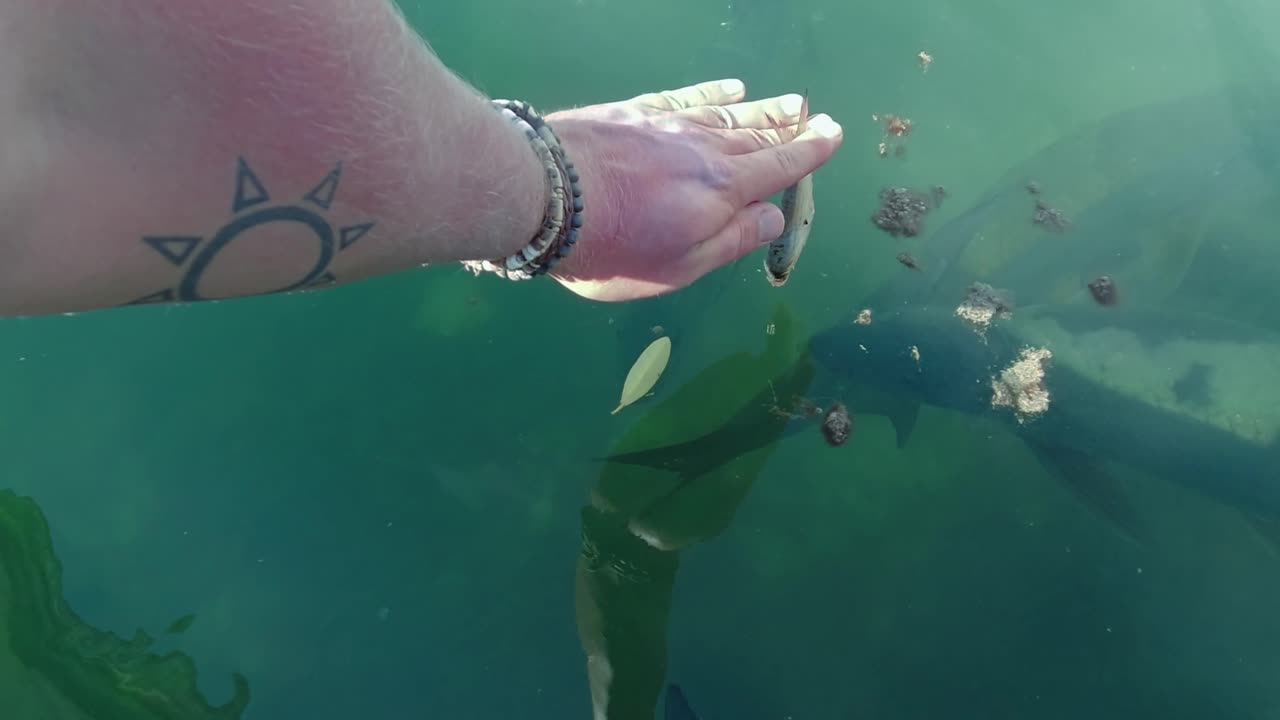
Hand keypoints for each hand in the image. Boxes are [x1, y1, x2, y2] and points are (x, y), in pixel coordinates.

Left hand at [544, 79, 842, 301]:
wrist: (544, 196)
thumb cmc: (611, 249)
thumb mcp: (678, 267)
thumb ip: (730, 241)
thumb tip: (775, 216)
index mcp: (722, 192)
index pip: (778, 167)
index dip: (809, 152)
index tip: (832, 135)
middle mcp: (704, 150)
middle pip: (757, 135)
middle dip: (791, 128)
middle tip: (816, 117)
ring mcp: (669, 126)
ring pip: (728, 114)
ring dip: (762, 109)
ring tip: (789, 102)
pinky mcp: (635, 112)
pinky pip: (688, 97)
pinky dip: (714, 93)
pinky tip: (730, 89)